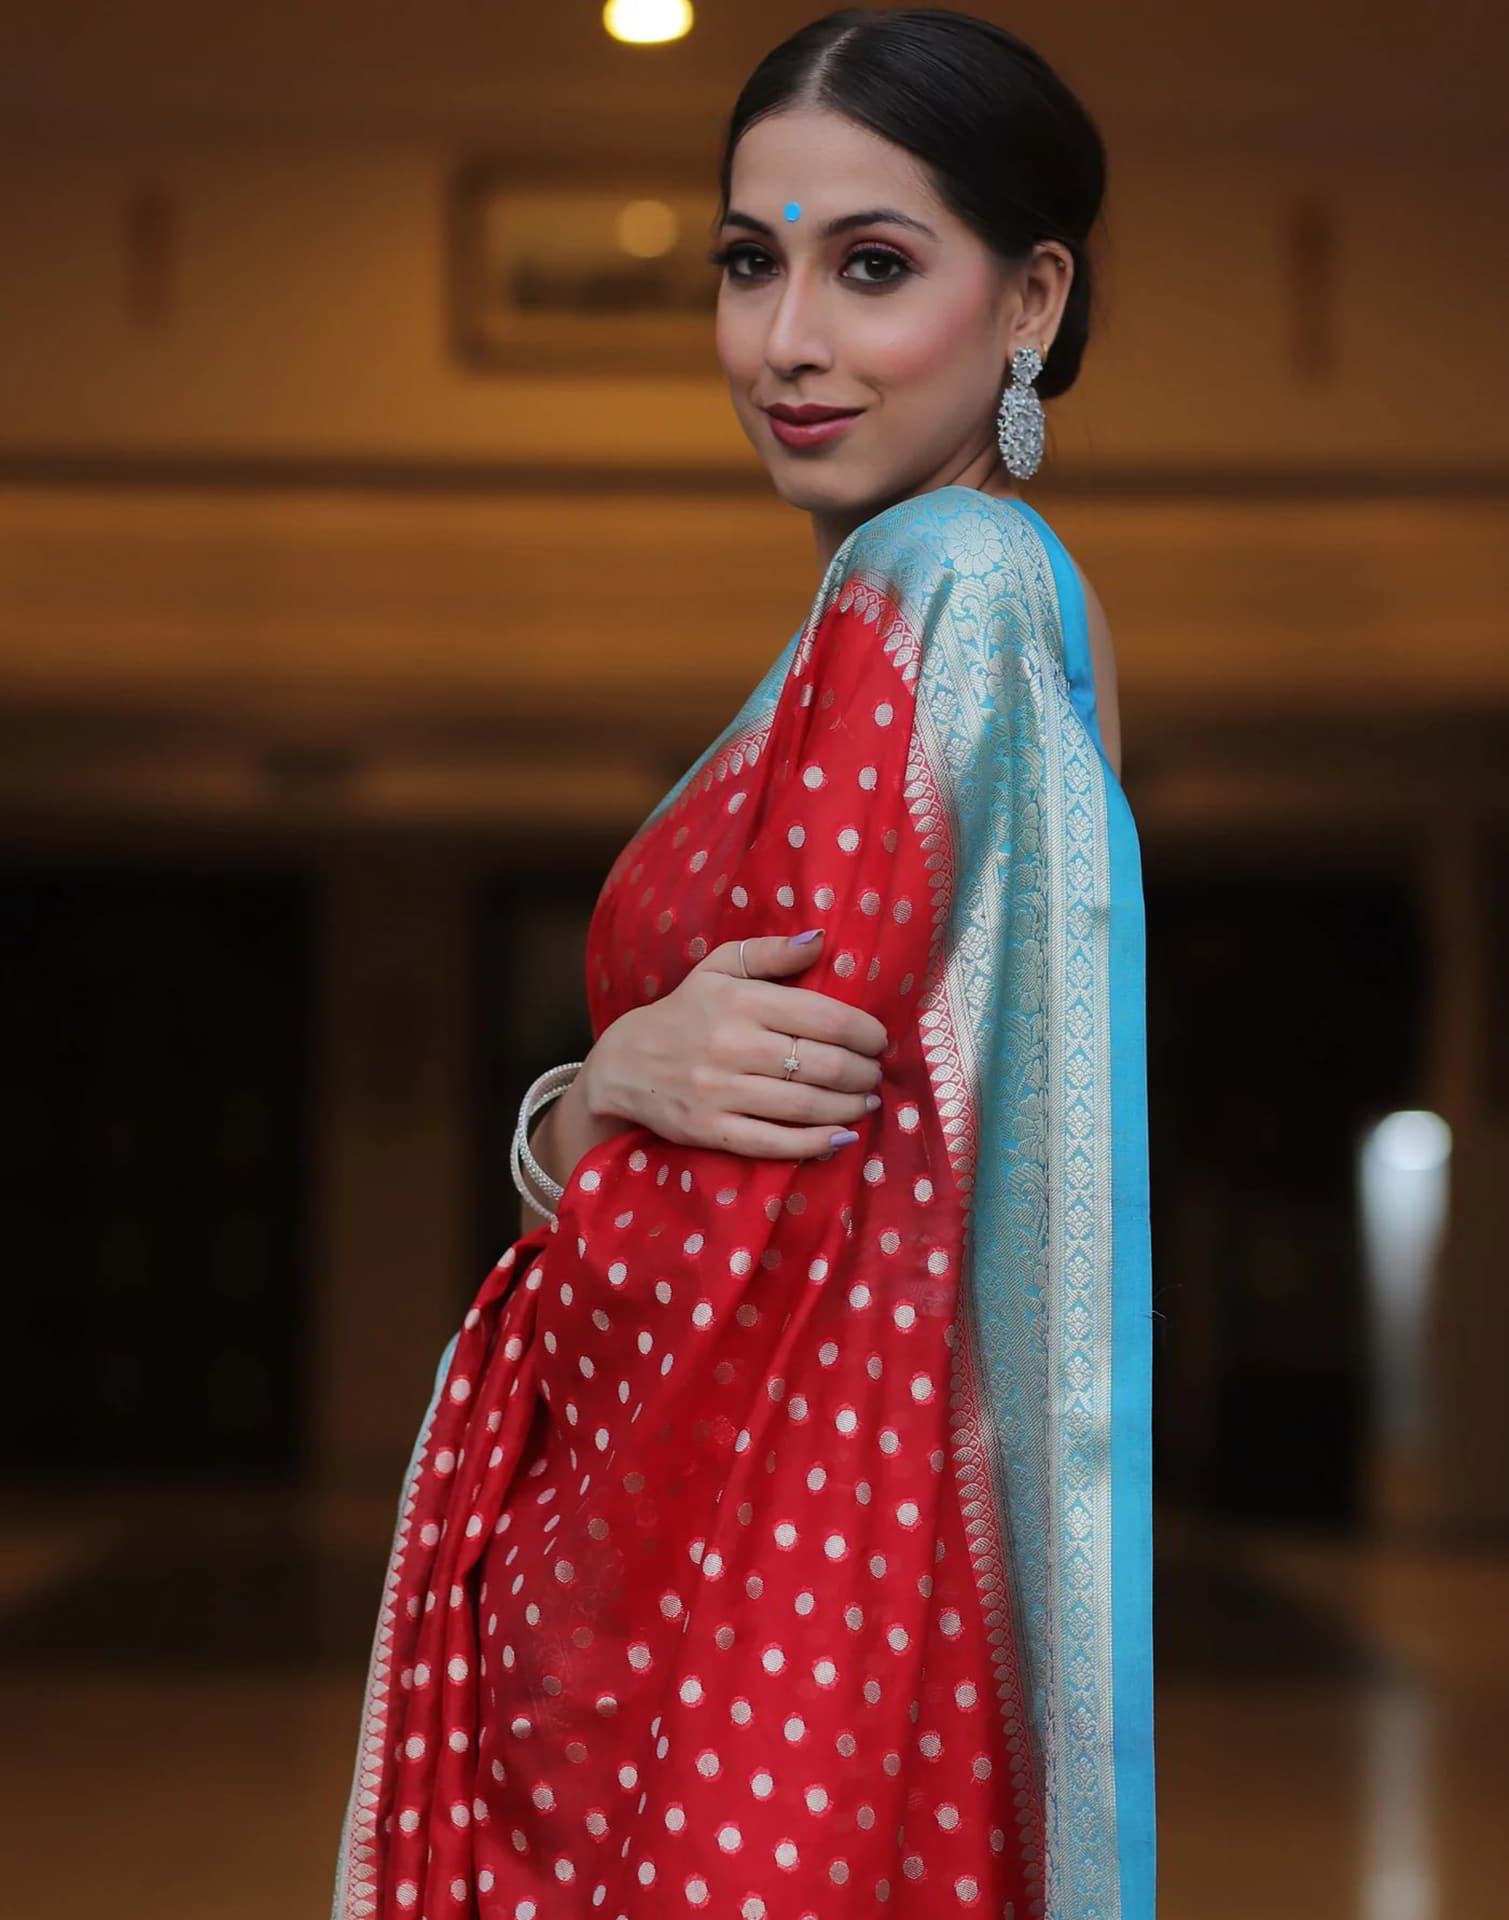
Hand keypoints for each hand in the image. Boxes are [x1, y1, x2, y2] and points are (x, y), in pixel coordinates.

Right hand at [581, 931, 887, 1158]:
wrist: (625, 1065)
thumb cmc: (684, 1012)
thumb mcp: (718, 968)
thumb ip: (770, 952)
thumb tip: (820, 939)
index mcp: (741, 1002)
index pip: (825, 1017)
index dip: (865, 1032)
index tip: (879, 1039)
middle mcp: (733, 1046)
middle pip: (823, 1065)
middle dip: (863, 1072)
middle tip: (874, 1072)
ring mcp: (720, 1093)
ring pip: (805, 1105)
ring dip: (849, 1106)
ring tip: (866, 1100)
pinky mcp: (711, 1131)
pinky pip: (775, 1143)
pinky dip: (815, 1144)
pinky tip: (841, 1137)